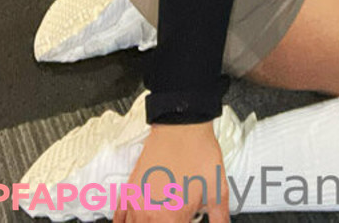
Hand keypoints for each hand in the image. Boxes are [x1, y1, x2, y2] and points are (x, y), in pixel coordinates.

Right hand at [113, 123, 228, 222]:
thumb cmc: (198, 153)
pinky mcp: (129, 191)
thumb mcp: (218, 189)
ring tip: (161, 217)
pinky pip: (119, 219)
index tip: (187, 220)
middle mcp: (151, 215)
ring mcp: (136, 203)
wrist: (182, 126)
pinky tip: (133, 221)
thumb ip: (219, 216)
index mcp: (173, 218)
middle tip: (177, 217)